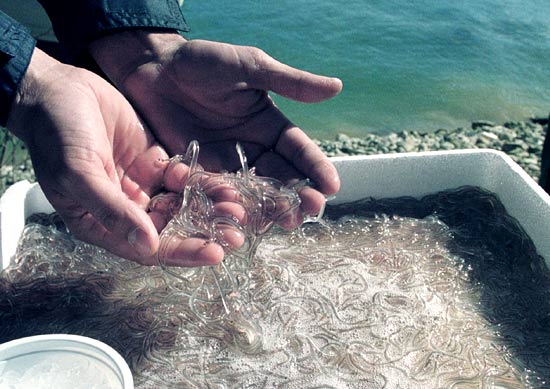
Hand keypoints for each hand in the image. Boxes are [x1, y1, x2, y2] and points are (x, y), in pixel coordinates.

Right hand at [6, 47, 241, 265]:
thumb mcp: (80, 174)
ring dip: (207, 206)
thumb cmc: (56, 135)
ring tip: (236, 205)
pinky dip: (200, 179)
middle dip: (204, 231)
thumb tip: (149, 244)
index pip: (150, 248)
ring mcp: (141, 184)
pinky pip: (182, 175)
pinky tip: (222, 181)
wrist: (54, 90)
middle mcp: (126, 208)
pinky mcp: (152, 160)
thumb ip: (112, 210)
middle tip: (237, 232)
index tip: (215, 253)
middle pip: (172, 228)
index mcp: (103, 223)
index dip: (183, 252)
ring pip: (181, 202)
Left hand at [90, 31, 342, 226]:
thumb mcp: (250, 67)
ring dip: (267, 208)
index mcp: (269, 126)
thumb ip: (289, 82)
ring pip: (251, 192)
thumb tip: (337, 87)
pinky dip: (226, 207)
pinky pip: (213, 193)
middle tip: (309, 212)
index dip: (315, 168)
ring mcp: (224, 164)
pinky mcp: (196, 172)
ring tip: (282, 221)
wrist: (152, 67)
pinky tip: (238, 220)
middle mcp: (251, 150)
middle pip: (279, 178)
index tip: (332, 187)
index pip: (298, 151)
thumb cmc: (203, 60)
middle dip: (297, 195)